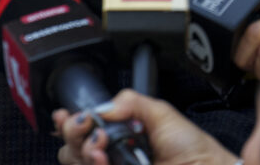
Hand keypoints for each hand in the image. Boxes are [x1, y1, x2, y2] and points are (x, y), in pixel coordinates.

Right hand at [53, 89, 237, 164]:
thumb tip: (102, 107)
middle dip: (72, 132)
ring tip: (100, 147)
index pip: (82, 128)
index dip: (69, 120)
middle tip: (86, 126)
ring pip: (75, 160)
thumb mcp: (161, 112)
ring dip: (81, 149)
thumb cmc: (193, 148)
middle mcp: (112, 154)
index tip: (67, 114)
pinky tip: (102, 158)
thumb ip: (130, 101)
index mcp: (119, 134)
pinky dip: (92, 163)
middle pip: (70, 146)